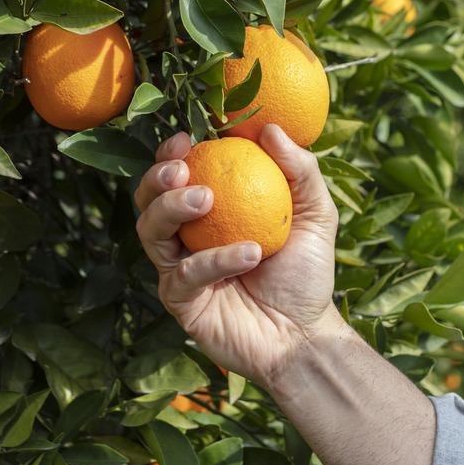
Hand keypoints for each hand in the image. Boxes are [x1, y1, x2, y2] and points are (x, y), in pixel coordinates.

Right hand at [134, 124, 340, 386]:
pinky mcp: (180, 303)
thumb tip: (271, 129)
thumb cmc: (306, 272)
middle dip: (156, 178)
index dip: (171, 154)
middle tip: (183, 169)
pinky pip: (184, 275)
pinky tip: (249, 252)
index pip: (176, 176)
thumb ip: (299, 170)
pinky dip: (215, 260)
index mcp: (208, 213)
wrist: (304, 335)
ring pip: (151, 233)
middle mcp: (185, 239)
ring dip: (173, 209)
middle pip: (148, 201)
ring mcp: (178, 271)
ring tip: (207, 199)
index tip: (188, 138)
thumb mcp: (315, 213)